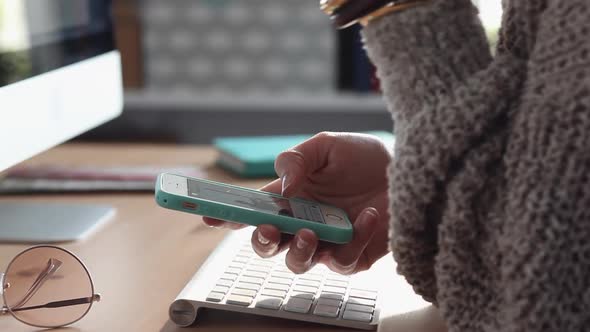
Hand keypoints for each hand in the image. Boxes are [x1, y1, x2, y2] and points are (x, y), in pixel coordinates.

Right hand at [204, 132, 391, 273]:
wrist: (404, 167)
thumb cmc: (362, 156)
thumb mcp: (326, 145)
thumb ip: (297, 159)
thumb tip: (285, 188)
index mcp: (289, 198)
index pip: (252, 211)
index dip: (228, 217)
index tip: (210, 217)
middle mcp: (302, 223)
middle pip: (268, 246)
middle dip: (261, 241)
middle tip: (267, 228)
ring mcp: (326, 242)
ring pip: (298, 263)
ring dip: (298, 251)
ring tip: (310, 231)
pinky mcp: (354, 255)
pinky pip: (344, 260)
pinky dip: (354, 239)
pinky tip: (368, 215)